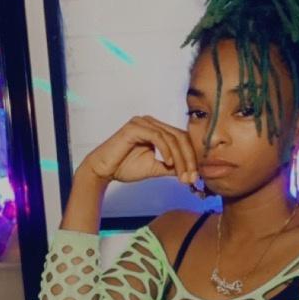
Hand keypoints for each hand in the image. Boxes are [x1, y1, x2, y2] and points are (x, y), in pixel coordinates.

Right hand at [79, 116, 199, 185]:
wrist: (103, 170)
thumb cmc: (125, 167)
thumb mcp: (155, 168)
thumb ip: (171, 167)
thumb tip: (191, 172)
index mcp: (157, 129)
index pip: (182, 139)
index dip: (191, 157)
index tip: (195, 177)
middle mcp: (151, 122)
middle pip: (180, 136)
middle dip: (189, 159)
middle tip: (192, 177)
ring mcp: (143, 122)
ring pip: (171, 137)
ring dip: (180, 158)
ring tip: (182, 175)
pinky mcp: (135, 127)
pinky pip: (157, 136)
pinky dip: (166, 150)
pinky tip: (169, 163)